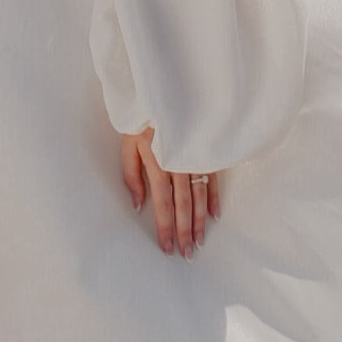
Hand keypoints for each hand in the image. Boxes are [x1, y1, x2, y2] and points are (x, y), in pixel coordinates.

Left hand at [121, 126, 219, 256]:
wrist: (165, 86)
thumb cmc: (142, 115)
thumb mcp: (128, 142)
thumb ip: (131, 175)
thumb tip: (139, 206)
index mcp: (158, 162)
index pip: (164, 204)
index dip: (166, 228)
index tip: (167, 248)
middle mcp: (180, 162)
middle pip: (184, 204)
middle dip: (185, 231)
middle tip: (188, 254)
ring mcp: (197, 156)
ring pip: (200, 195)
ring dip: (199, 221)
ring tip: (199, 241)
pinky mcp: (207, 150)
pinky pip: (214, 178)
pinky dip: (214, 198)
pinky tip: (214, 216)